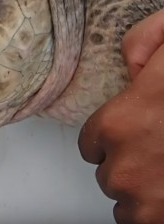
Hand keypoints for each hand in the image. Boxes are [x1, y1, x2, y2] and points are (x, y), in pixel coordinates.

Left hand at [79, 10, 163, 222]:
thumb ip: (142, 43)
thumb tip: (129, 66)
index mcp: (116, 124)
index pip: (91, 145)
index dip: (116, 139)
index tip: (138, 135)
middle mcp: (123, 169)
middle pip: (111, 176)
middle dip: (133, 165)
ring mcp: (147, 202)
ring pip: (128, 205)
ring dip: (147, 194)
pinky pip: (147, 223)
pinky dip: (161, 212)